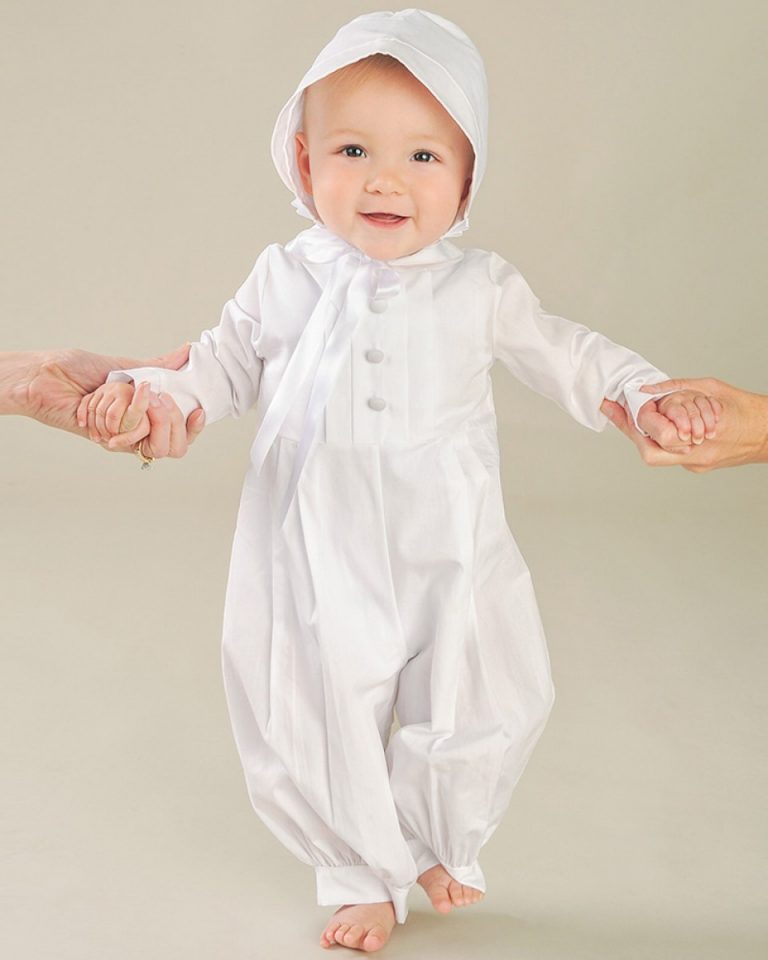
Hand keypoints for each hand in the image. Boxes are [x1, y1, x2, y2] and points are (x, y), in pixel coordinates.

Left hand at [20, 345, 204, 455]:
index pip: (183, 430)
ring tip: (120, 393)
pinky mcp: (109, 441)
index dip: (194, 426)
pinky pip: (129, 437)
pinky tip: (101, 401)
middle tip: (153, 396)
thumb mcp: (127, 366)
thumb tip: (188, 352)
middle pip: (174, 443)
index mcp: (148, 410)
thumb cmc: (79, 370)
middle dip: (168, 417)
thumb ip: (159, 366)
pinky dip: (116, 414)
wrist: (49, 377)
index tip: (198, 411)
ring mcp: (125, 437)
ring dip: (135, 409)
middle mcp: (140, 427)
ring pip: (153, 439)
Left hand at [602, 378, 767, 469]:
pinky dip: (666, 438)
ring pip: (659, 454)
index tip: (610, 407)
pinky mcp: (697, 467)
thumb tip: (646, 390)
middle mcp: (695, 456)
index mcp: (699, 435)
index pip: (654, 434)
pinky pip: (672, 454)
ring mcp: (695, 464)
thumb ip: (677, 389)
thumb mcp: (711, 388)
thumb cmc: (745, 409)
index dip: (627, 422)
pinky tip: (670, 424)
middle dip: (634, 431)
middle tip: (624, 411)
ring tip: (650, 414)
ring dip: (650, 434)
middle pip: (649, 452)